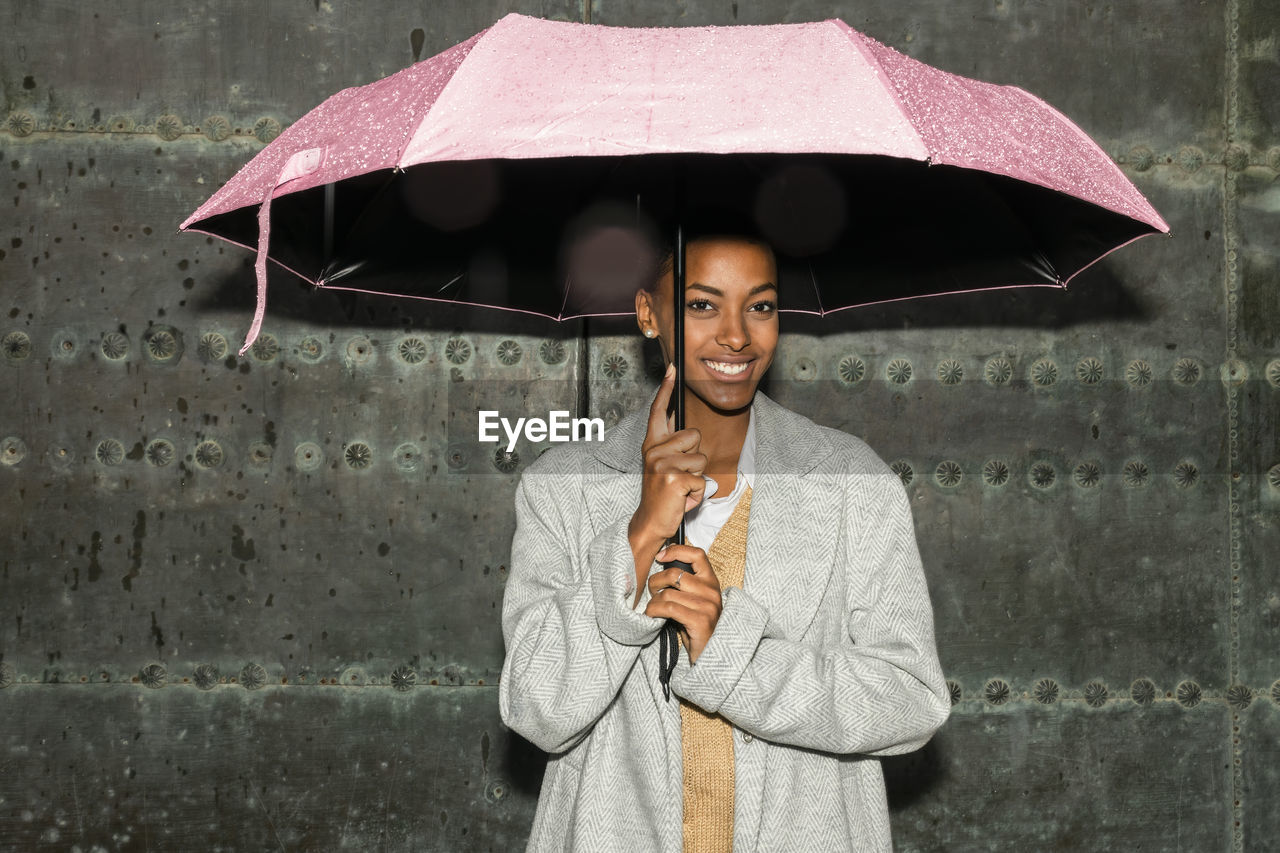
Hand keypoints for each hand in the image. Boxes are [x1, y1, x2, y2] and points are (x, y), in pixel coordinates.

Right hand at [627, 364, 706, 600]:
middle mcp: (654, 450)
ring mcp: (662, 463)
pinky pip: (701, 478)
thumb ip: (673, 448)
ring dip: (698, 477)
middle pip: (694, 436)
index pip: (658, 411)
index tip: (673, 367)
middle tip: (680, 477)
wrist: (650, 524)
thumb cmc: (663, 497)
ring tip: (681, 489)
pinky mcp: (673, 478)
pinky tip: (682, 499)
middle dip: (695, 457)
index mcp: (652, 445)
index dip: (666, 389)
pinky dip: (697, 493)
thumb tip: (685, 429)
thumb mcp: (664, 467)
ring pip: (702, 458)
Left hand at [644, 544, 720, 663]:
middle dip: (655, 582)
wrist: (711, 655)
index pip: (697, 554)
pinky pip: (668, 608)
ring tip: (652, 609)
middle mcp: (712, 591)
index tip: (660, 557)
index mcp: (711, 582)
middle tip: (652, 592)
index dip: (676, 550)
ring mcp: (707, 606)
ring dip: (653, 602)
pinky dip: (654, 611)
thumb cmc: (697, 626)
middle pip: (674, 574)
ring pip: (668, 593)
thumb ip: (684, 585)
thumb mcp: (694, 601)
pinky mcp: (700, 621)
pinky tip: (652, 617)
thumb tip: (661, 566)